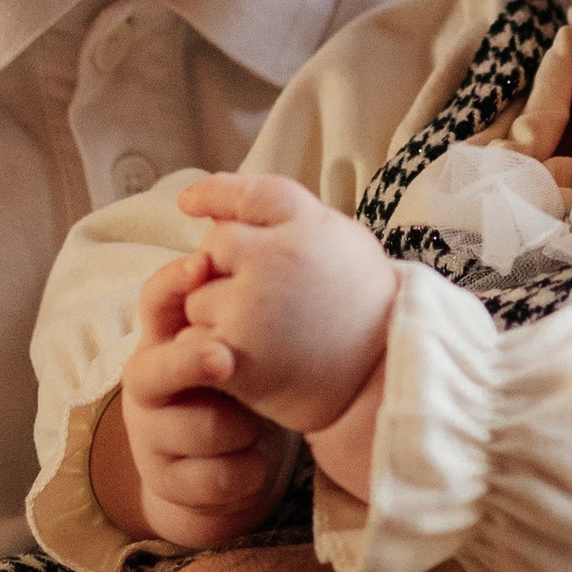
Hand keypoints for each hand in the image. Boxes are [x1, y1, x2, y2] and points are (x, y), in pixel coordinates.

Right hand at [110, 255, 300, 549]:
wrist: (219, 474)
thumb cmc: (235, 391)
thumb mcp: (235, 347)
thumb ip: (240, 305)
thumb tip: (257, 229)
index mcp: (164, 340)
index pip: (154, 302)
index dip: (174, 282)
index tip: (204, 264)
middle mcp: (149, 385)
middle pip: (154, 371)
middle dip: (190, 362)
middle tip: (224, 358)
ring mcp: (153, 438)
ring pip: (204, 429)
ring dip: (244, 429)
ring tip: (260, 425)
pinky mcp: (170, 484)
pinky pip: (220, 478)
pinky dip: (248, 471)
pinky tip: (257, 461)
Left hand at [169, 173, 399, 436]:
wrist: (382, 377)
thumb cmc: (359, 303)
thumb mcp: (338, 237)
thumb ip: (280, 212)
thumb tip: (205, 204)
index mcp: (305, 225)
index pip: (246, 195)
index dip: (215, 195)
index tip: (189, 203)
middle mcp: (273, 261)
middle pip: (212, 248)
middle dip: (225, 268)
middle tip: (267, 294)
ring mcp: (250, 311)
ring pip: (197, 298)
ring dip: (215, 312)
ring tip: (263, 329)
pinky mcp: (236, 358)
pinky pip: (193, 342)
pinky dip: (211, 351)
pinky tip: (250, 356)